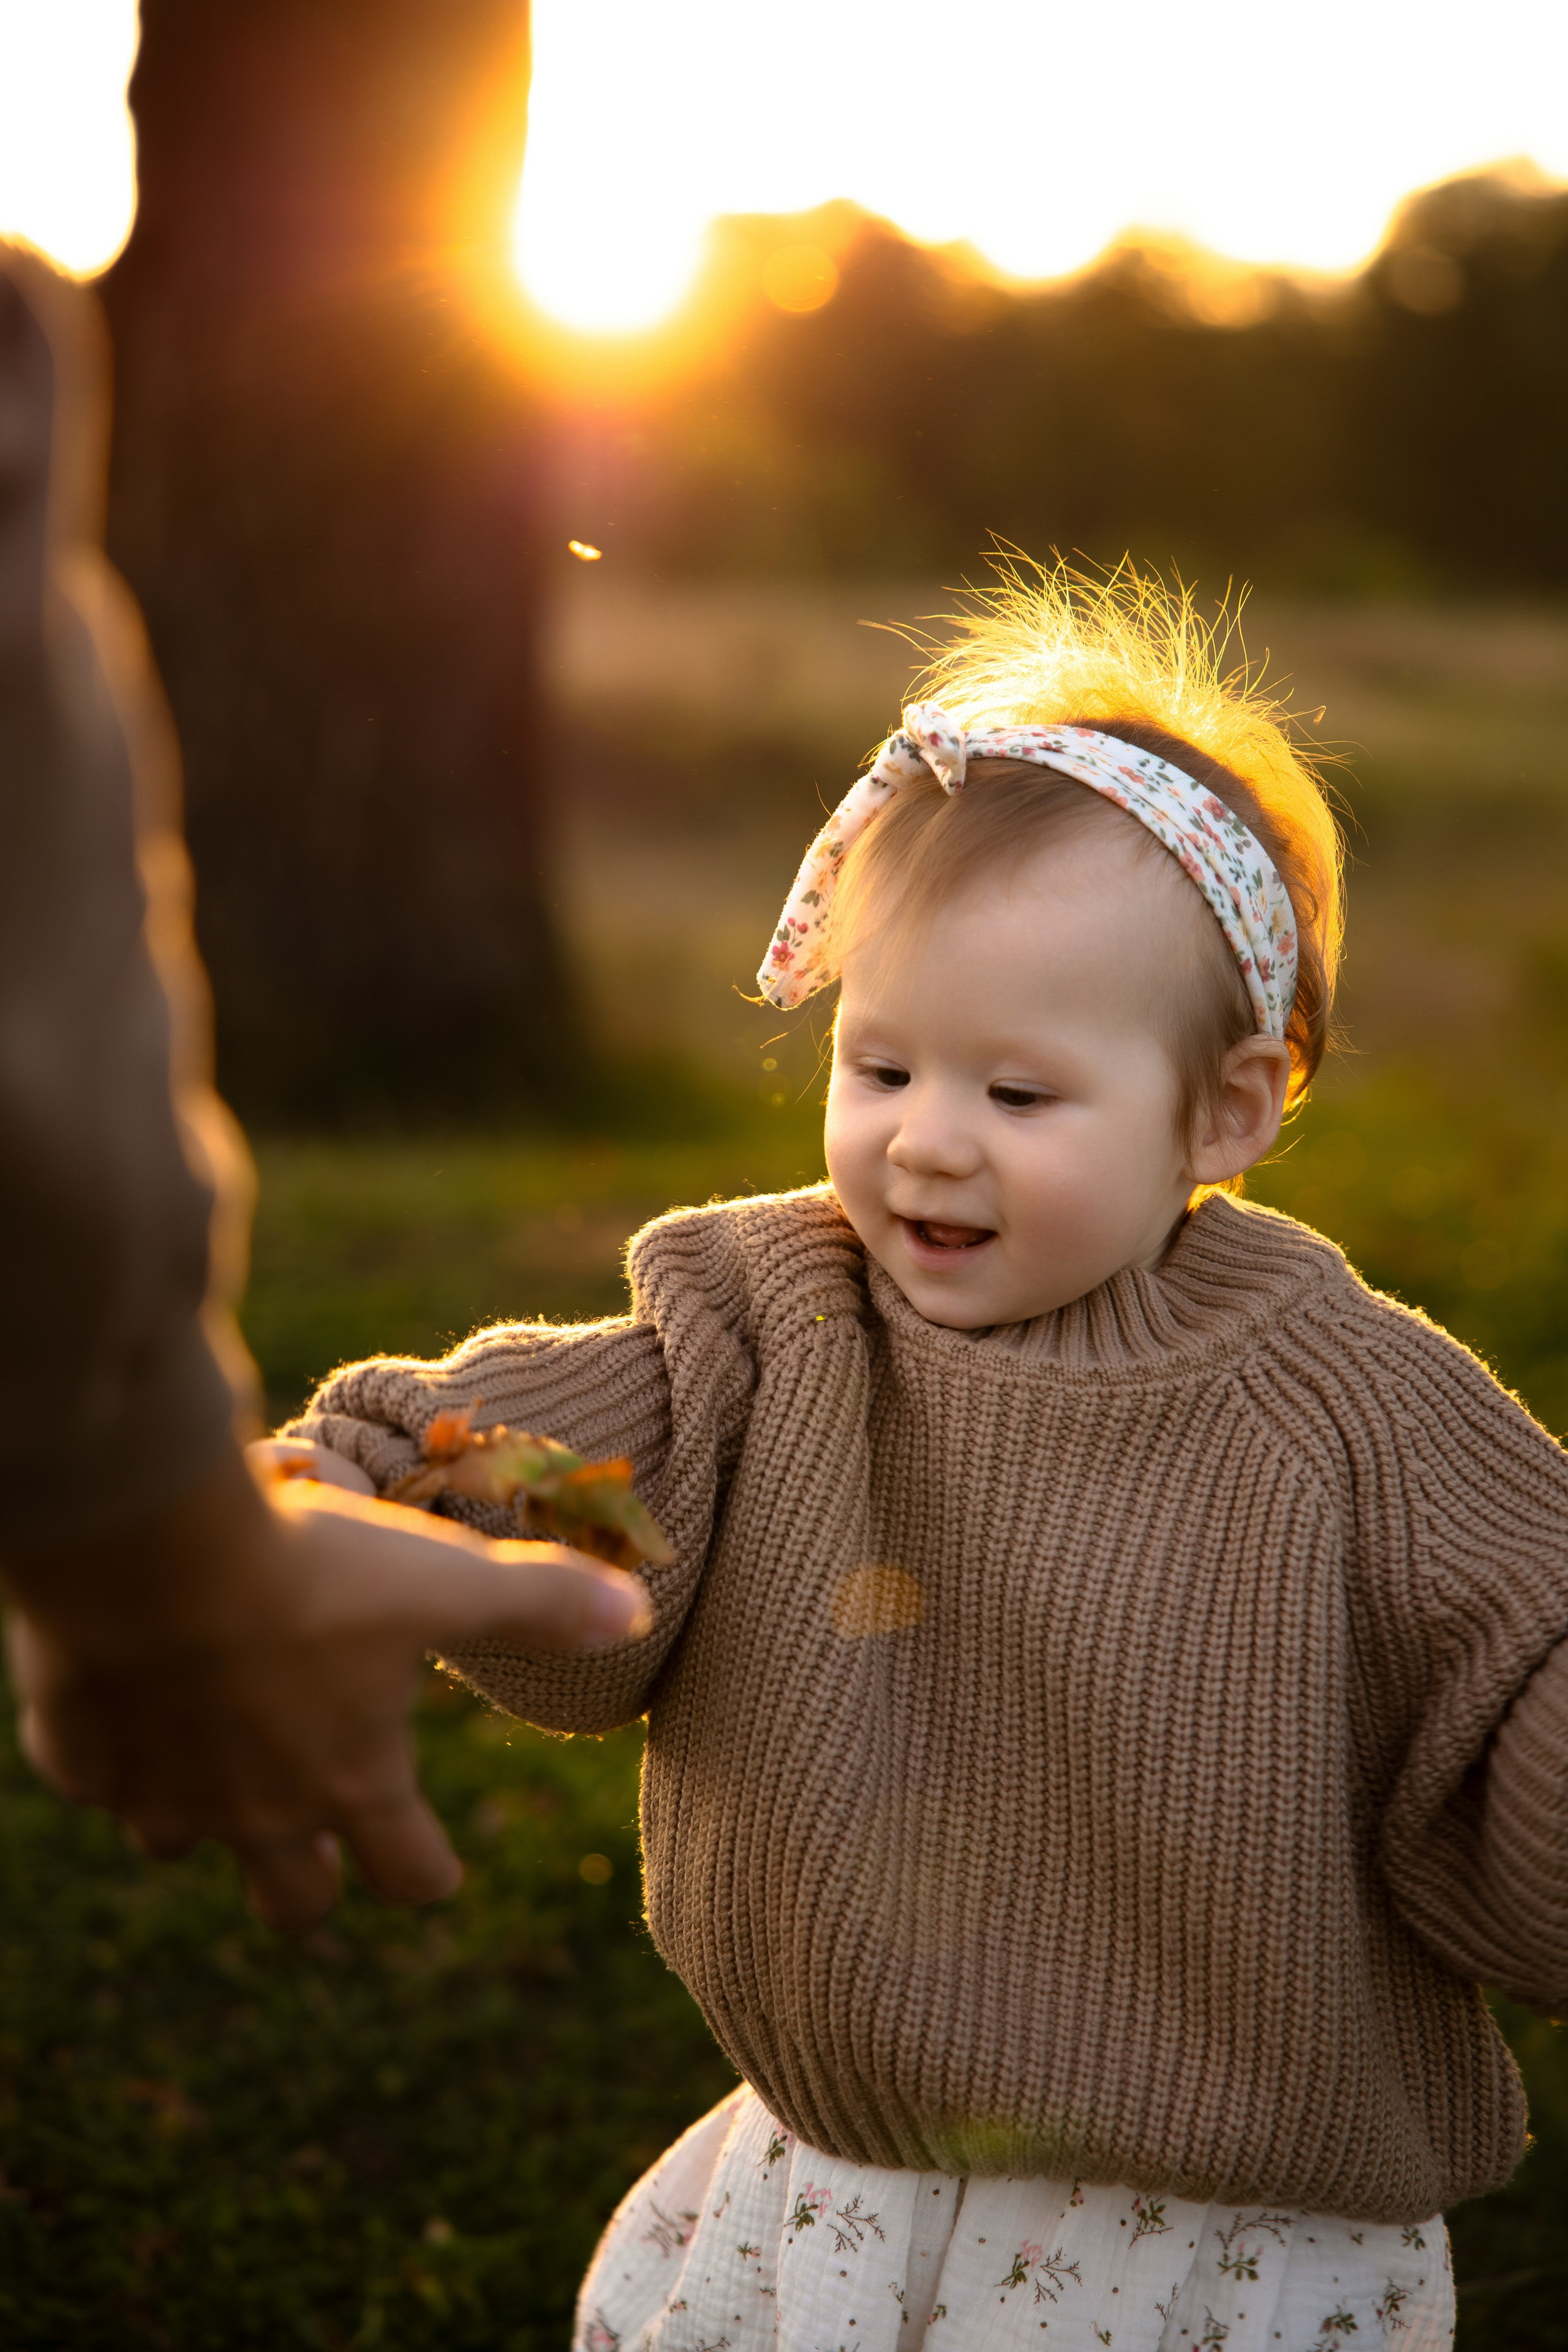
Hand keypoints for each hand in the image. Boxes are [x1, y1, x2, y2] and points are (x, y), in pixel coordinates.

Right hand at [2, 1443, 650, 1931]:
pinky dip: (118, 1747)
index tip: (436, 1871)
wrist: (155, 1546)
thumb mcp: (444, 1580)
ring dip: (206, 1808)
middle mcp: (256, 1814)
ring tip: (221, 1743)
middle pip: (292, 1902)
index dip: (429, 1875)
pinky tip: (132, 1692)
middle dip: (314, 1883)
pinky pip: (101, 1776)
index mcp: (352, 1784)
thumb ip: (541, 1604)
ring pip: (181, 1842)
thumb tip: (637, 1610)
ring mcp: (162, 1795)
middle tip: (325, 1842)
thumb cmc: (316, 1569)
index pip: (409, 1877)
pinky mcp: (81, 1756)